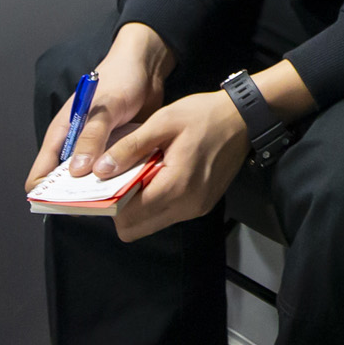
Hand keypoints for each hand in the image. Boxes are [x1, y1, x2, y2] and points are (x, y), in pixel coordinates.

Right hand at [28, 23, 174, 189]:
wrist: (146, 69)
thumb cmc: (118, 80)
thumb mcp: (104, 109)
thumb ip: (92, 138)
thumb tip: (77, 172)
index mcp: (61, 136)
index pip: (40, 175)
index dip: (46, 193)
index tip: (64, 205)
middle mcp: (76, 148)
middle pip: (67, 185)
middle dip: (78, 197)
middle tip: (98, 206)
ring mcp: (97, 152)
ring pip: (93, 183)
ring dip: (103, 191)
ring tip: (118, 200)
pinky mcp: (117, 153)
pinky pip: (115, 175)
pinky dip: (121, 181)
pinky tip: (134, 187)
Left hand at [100, 91, 248, 241]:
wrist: (244, 118)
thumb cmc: (203, 115)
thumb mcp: (162, 123)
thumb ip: (130, 148)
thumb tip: (99, 169)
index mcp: (176, 186)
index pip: (128, 216)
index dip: (107, 204)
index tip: (99, 186)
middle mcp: (187, 206)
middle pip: (136, 228)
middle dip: (120, 209)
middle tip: (117, 181)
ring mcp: (196, 208)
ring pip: (151, 223)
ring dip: (137, 206)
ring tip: (136, 175)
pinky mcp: (201, 205)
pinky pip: (167, 214)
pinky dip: (154, 201)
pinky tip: (156, 175)